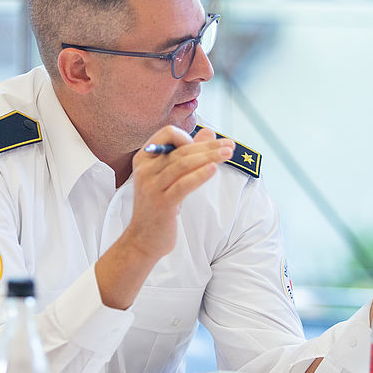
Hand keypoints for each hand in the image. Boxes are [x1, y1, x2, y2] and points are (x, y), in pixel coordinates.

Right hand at [121, 126, 234, 261]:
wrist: (142, 239)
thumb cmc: (158, 206)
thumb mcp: (169, 178)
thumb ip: (187, 154)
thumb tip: (208, 133)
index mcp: (144, 159)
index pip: (167, 134)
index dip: (188, 136)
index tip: (205, 145)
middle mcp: (145, 169)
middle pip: (181, 149)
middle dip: (208, 146)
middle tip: (229, 145)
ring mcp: (152, 186)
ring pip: (183, 164)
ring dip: (209, 157)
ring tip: (228, 154)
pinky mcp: (162, 203)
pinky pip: (183, 184)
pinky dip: (199, 175)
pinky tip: (213, 169)